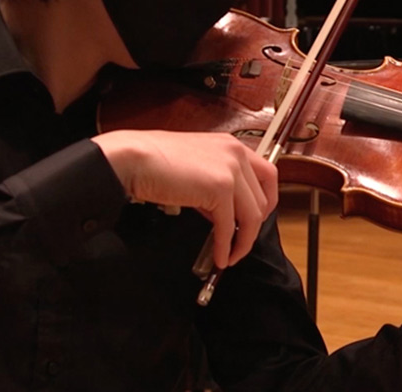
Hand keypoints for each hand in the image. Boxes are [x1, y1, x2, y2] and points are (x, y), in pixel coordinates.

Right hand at [93, 130, 277, 266]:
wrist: (134, 158)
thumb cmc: (154, 160)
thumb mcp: (196, 165)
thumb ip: (214, 183)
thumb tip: (221, 211)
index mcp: (232, 145)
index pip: (268, 174)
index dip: (267, 200)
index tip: (257, 218)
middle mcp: (236, 154)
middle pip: (263, 197)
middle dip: (256, 224)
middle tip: (243, 240)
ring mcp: (230, 170)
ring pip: (252, 215)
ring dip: (244, 241)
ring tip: (231, 255)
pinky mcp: (219, 188)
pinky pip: (229, 226)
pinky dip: (226, 245)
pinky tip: (220, 256)